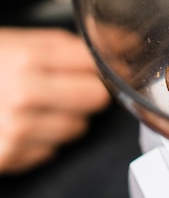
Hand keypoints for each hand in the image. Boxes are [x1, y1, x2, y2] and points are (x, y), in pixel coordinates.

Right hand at [0, 27, 109, 173]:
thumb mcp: (20, 41)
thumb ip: (72, 45)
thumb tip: (127, 43)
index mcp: (27, 57)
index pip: (97, 65)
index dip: (106, 65)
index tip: (109, 66)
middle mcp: (23, 93)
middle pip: (97, 98)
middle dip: (89, 92)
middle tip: (67, 85)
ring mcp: (15, 128)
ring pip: (78, 128)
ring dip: (66, 118)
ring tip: (37, 105)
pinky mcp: (8, 156)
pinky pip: (52, 151)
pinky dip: (42, 140)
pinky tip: (20, 124)